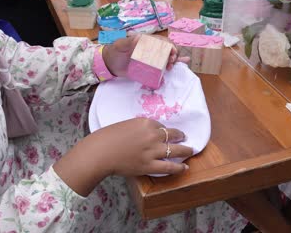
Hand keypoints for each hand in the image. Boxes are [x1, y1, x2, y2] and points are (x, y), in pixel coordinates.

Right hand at [53, 118, 191, 195]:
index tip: (166, 133)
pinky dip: (179, 167)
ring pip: (175, 150)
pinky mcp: (149, 165)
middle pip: (172, 135)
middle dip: (180, 136)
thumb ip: (138, 129)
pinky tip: (185, 167)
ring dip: (185, 150)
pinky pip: (169, 167)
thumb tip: (146, 134)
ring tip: (190, 150)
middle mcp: (152, 135)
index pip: (160, 126)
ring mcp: (152, 151)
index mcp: (145, 123)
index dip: (164, 130)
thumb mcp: (125, 126)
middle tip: (184, 138)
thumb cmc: (107, 137)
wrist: (100, 151)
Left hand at [102, 34, 189, 76]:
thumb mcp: (119, 45)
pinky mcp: (150, 67)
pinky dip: (173, 64)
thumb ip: (127, 41)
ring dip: (174, 60)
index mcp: (146, 41)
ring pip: (167, 57)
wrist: (109, 64)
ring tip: (171, 67)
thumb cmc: (114, 52)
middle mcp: (151, 48)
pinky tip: (182, 64)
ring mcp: (151, 58)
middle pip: (167, 50)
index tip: (170, 55)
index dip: (169, 47)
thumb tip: (139, 38)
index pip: (162, 41)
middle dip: (172, 55)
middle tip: (170, 63)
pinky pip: (163, 65)